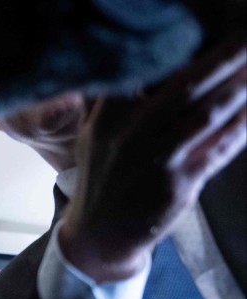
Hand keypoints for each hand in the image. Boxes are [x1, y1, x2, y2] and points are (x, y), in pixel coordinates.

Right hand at [58, 40, 245, 281]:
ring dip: (239, 88)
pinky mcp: (179, 183)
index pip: (145, 72)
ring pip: (207, 113)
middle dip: (223, 59)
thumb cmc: (103, 180)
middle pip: (186, 86)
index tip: (205, 34)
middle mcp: (130, 135)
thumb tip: (138, 66)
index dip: (178, 50)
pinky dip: (241, 125)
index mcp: (108, 118)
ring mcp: (156, 160)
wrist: (99, 236)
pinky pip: (220, 146)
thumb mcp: (95, 136)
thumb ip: (114, 101)